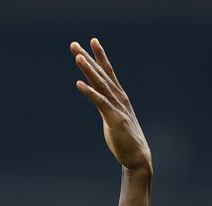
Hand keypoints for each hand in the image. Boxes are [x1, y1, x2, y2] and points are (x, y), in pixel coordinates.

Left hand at [72, 39, 151, 173]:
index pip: (108, 72)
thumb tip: (98, 100)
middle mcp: (119, 98)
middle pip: (101, 74)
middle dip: (88, 58)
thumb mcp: (112, 118)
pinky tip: (78, 84)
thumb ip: (105, 106)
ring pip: (101, 84)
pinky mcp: (115, 119)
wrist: (137, 157)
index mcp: (119, 97)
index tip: (93, 41)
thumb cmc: (124, 139)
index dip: (100, 56)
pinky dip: (89, 92)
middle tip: (74, 44)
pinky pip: (100, 102)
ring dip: (89, 69)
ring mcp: (117, 108)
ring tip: (78, 57)